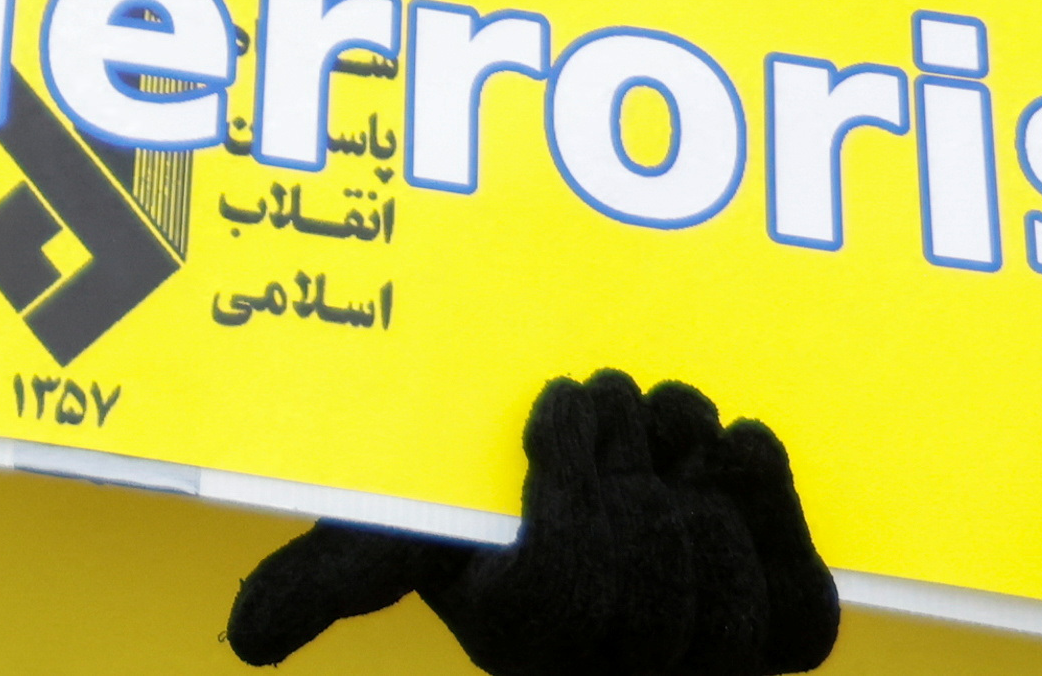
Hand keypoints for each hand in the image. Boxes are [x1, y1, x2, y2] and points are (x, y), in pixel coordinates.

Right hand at [227, 369, 837, 675]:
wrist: (608, 528)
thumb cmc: (489, 535)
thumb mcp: (397, 540)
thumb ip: (324, 578)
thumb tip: (243, 645)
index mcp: (517, 637)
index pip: (567, 579)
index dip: (571, 483)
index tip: (557, 407)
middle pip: (651, 577)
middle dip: (633, 465)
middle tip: (610, 394)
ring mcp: (705, 668)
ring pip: (726, 594)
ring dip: (701, 481)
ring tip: (670, 423)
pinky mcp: (783, 643)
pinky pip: (798, 606)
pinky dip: (774, 514)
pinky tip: (738, 451)